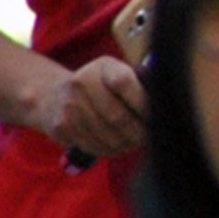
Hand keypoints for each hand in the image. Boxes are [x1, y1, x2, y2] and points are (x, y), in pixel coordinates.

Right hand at [26, 55, 147, 158]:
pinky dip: (109, 150)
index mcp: (103, 66)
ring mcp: (69, 105)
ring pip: (108, 137)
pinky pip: (93, 147)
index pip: (124, 82)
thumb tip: (164, 109)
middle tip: (147, 138)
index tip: (155, 116)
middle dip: (138, 133)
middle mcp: (81, 82)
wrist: (54, 96)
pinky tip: (113, 144)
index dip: (142, 103)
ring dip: (125, 145)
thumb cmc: (100, 89)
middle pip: (118, 117)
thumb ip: (139, 87)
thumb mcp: (117, 76)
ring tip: (131, 141)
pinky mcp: (61, 126)